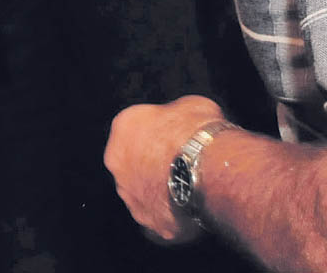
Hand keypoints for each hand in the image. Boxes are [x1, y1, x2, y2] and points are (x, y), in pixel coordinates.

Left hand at [103, 96, 224, 242]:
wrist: (208, 169)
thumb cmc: (196, 132)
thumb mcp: (189, 104)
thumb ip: (175, 114)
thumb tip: (183, 120)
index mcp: (123, 126)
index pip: (136, 127)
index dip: (158, 132)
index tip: (175, 136)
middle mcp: (117, 162)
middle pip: (134, 161)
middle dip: (152, 163)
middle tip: (180, 162)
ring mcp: (131, 196)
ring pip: (142, 192)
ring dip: (159, 190)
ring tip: (188, 188)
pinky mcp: (149, 222)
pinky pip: (158, 219)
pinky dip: (170, 216)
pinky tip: (189, 210)